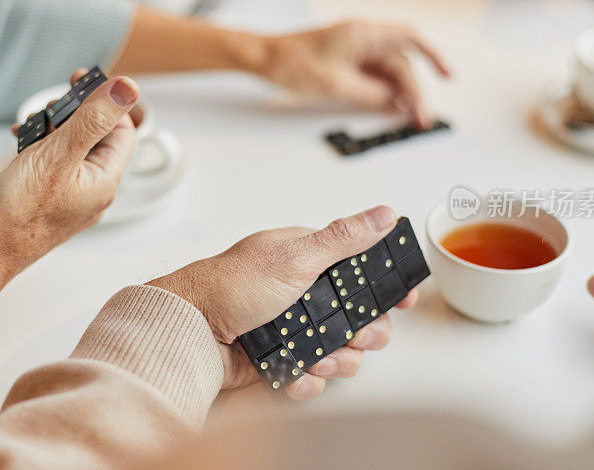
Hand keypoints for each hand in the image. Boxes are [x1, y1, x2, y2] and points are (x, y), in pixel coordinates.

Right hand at [0, 71, 139, 290]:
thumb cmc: (19, 212)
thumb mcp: (58, 154)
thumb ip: (94, 120)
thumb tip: (127, 89)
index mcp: (105, 181)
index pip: (123, 131)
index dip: (106, 102)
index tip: (83, 81)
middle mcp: (93, 191)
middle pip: (97, 137)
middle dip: (75, 113)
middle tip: (53, 101)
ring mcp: (71, 197)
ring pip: (72, 149)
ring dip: (54, 128)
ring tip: (31, 123)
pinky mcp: (48, 200)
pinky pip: (53, 164)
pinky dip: (40, 146)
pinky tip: (21, 140)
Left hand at [149, 206, 419, 399]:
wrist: (190, 331)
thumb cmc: (233, 285)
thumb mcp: (295, 256)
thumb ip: (343, 238)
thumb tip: (383, 214)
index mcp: (308, 259)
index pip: (360, 268)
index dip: (384, 285)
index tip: (403, 300)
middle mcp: (303, 293)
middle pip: (358, 315)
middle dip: (365, 331)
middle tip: (359, 335)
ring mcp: (292, 327)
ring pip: (339, 349)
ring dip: (336, 360)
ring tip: (318, 360)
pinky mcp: (280, 358)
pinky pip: (310, 374)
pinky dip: (306, 378)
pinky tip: (295, 373)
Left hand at [262, 22, 450, 127]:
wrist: (263, 59)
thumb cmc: (292, 63)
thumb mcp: (336, 85)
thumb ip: (371, 95)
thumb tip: (396, 103)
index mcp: (365, 34)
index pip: (411, 40)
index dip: (434, 57)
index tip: (447, 76)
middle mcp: (364, 39)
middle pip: (400, 63)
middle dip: (413, 90)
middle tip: (420, 118)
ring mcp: (355, 51)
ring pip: (388, 72)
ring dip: (400, 94)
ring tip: (409, 118)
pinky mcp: (347, 63)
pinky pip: (373, 77)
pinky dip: (383, 93)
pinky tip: (390, 109)